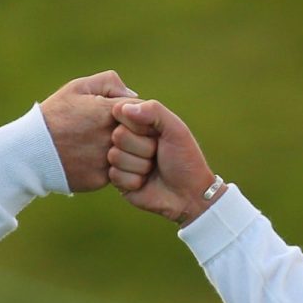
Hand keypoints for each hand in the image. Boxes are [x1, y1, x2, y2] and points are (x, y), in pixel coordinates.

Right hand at [41, 70, 137, 192]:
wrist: (30, 152)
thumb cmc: (54, 116)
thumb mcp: (77, 88)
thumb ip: (109, 83)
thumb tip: (133, 96)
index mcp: (109, 112)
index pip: (144, 111)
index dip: (141, 114)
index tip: (134, 117)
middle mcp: (111, 137)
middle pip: (147, 138)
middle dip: (143, 137)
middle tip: (135, 136)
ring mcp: (106, 160)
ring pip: (137, 160)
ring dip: (134, 156)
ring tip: (122, 151)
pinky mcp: (100, 179)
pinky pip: (120, 175)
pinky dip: (116, 170)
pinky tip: (103, 163)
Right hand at [107, 99, 216, 225]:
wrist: (187, 195)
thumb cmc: (185, 159)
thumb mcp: (176, 129)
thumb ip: (154, 111)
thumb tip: (125, 108)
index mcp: (140, 122)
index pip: (121, 112)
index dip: (139, 125)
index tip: (156, 134)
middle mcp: (128, 139)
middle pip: (118, 135)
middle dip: (143, 148)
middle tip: (157, 154)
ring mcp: (122, 159)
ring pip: (114, 156)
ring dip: (140, 166)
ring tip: (152, 169)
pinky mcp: (118, 179)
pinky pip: (114, 175)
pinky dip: (134, 180)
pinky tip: (144, 182)